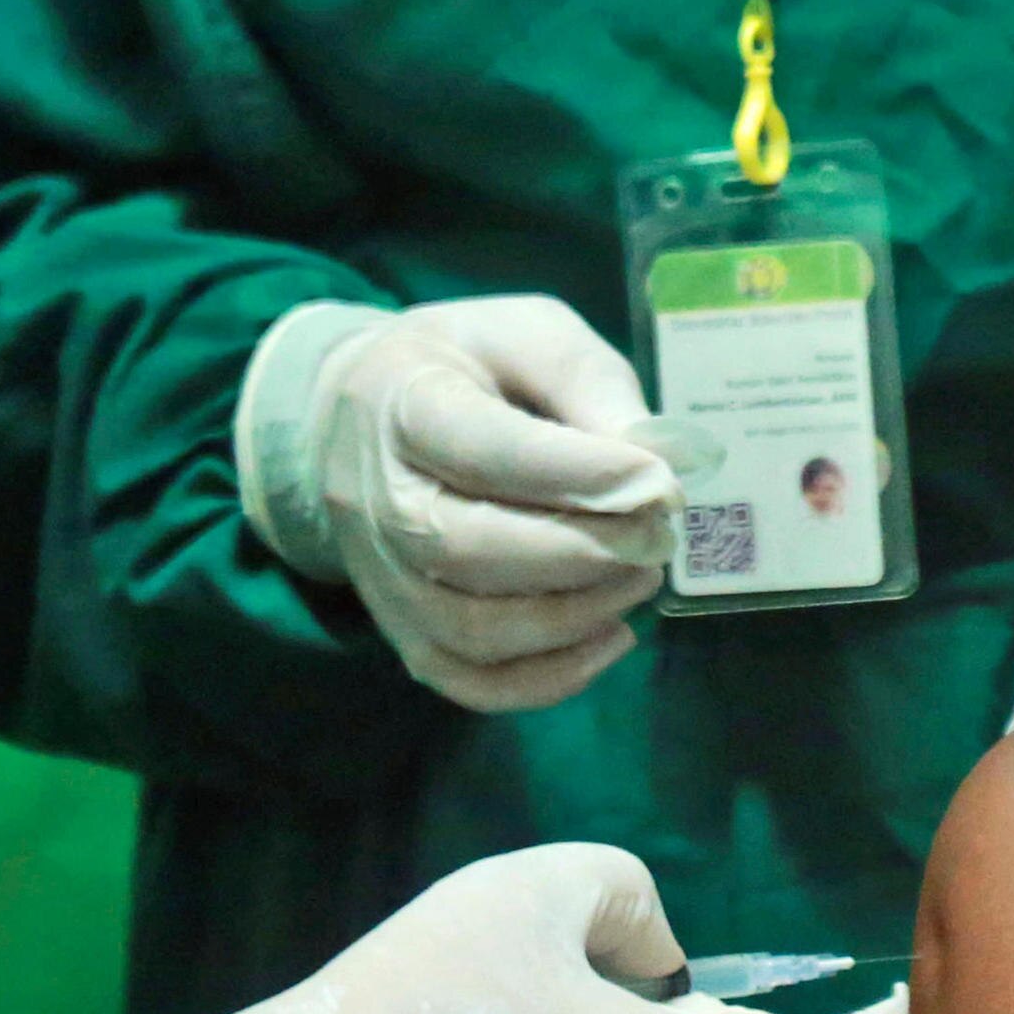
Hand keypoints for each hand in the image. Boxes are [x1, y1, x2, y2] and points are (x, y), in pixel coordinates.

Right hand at [239, 299, 675, 711]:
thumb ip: (587, 380)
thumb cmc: (463, 366)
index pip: (482, 447)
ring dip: (575, 615)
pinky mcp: (403, 630)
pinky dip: (548, 678)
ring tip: (642, 576)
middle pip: (469, 548)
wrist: (354, 417)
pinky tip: (610, 636)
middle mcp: (379, 500)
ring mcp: (384, 577)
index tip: (660, 482)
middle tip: (660, 536)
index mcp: (405, 403)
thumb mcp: (526, 333)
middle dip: (584, 552)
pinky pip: (468, 681)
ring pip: (470, 628)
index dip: (576, 472)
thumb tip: (658, 458)